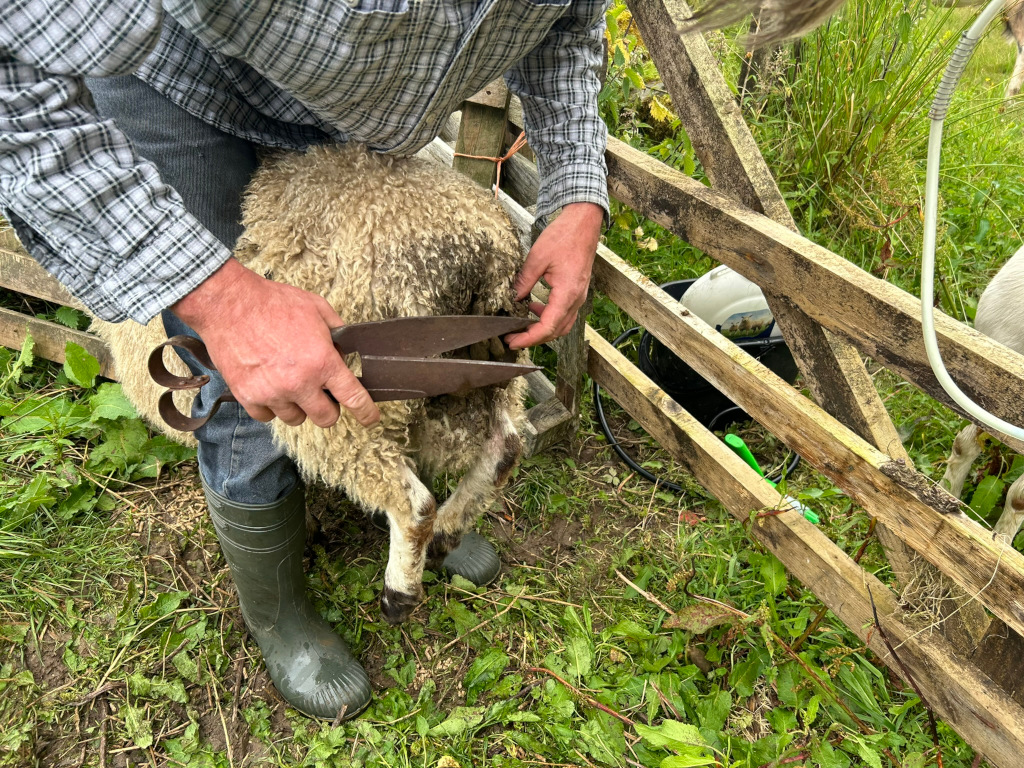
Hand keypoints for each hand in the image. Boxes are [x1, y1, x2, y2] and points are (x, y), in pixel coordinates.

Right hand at [171, 259, 379, 427]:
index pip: (353, 398)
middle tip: (322, 394)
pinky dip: (271, 406)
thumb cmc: (273, 303)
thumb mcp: (317, 309)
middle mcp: (300, 383)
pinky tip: (270, 387)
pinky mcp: (248, 397)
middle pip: (326, 418)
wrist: (228, 304)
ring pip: (296, 419)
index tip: (370, 418)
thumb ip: (337, 332)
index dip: (366, 412)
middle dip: (328, 408)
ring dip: (298, 406)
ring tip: (290, 383)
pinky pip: (267, 417)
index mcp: (322, 362)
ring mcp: (272, 393)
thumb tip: (345, 351)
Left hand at [505, 202, 603, 349]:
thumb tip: (512, 298)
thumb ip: (524, 280)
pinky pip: (564, 313)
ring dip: (542, 329)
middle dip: (534, 338)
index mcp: (567, 292)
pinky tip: (534, 307)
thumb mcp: (537, 257)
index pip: (548, 326)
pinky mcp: (577, 291)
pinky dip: (549, 317)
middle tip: (512, 338)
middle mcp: (576, 298)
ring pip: (562, 325)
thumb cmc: (564, 236)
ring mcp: (579, 296)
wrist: (583, 223)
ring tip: (521, 325)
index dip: (529, 338)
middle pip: (556, 331)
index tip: (512, 341)